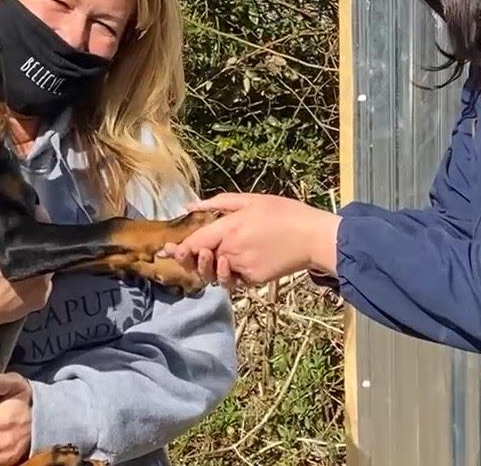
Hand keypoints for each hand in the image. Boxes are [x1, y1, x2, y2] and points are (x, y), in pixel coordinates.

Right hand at [0, 204, 52, 331]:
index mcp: (33, 266)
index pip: (45, 241)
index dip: (42, 224)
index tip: (37, 212)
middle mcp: (44, 281)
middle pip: (47, 253)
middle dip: (40, 241)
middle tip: (31, 226)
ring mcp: (43, 292)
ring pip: (46, 267)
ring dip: (39, 257)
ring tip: (30, 243)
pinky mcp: (38, 302)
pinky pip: (44, 282)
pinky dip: (38, 273)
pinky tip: (29, 265)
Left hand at [161, 193, 340, 285]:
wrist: (313, 238)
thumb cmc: (284, 213)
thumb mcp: (251, 200)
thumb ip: (219, 203)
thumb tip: (190, 205)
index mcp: (229, 229)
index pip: (195, 242)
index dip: (179, 248)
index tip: (167, 250)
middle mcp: (231, 251)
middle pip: (200, 261)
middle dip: (192, 259)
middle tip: (185, 254)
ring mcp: (242, 268)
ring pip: (215, 273)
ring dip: (210, 267)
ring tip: (217, 256)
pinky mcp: (254, 280)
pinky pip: (234, 279)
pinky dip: (231, 273)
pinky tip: (236, 262)